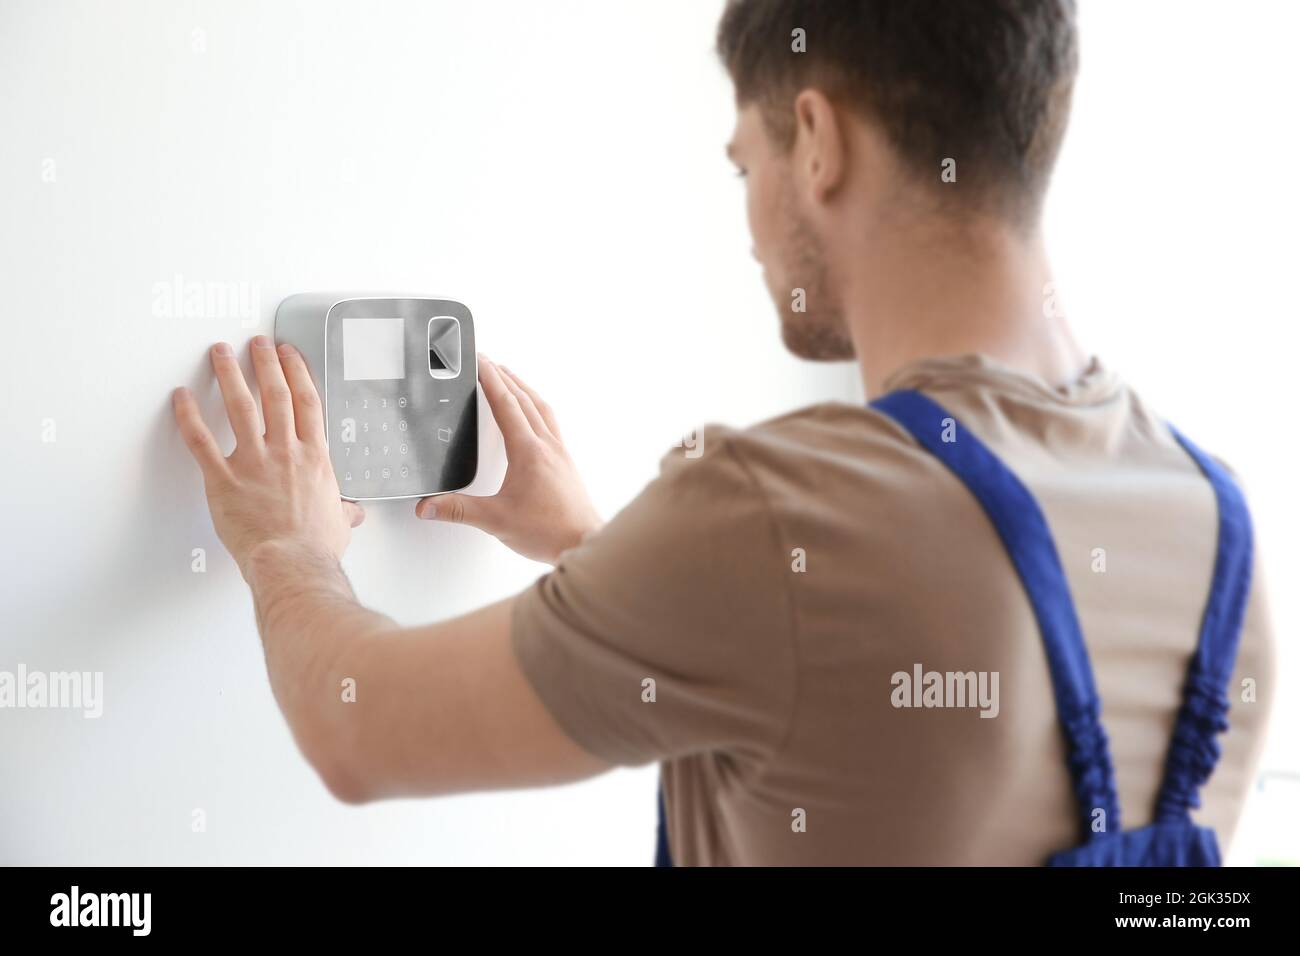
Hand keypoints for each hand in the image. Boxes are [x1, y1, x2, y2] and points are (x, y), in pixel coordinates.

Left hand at [173, 337, 364, 578]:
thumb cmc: (314, 547)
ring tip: (220, 354)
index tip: (289, 355)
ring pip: (240, 407)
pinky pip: (201, 441)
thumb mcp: (339, 524)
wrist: (293, 563)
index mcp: (314, 458)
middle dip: (264, 363)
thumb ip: (344, 512)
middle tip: (256, 344)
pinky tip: (182, 398)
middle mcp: (285, 452)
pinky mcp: (223, 479)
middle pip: (274, 394)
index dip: (297, 373)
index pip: (306, 402)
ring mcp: (253, 463)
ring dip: (229, 375)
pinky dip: (189, 416)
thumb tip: (352, 514)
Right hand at [418, 356, 600, 563]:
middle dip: (504, 376)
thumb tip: (427, 506)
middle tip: (488, 361)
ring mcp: (559, 451)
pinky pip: (551, 422)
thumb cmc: (549, 531)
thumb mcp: (496, 521)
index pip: (506, 404)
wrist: (584, 541)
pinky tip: (534, 414)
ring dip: (523, 388)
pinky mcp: (565, 461)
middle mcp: (547, 445)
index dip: (490, 379)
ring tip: (509, 377)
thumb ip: (458, 511)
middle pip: (524, 399)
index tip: (479, 360)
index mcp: (528, 451)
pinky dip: (538, 407)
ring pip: (541, 407)